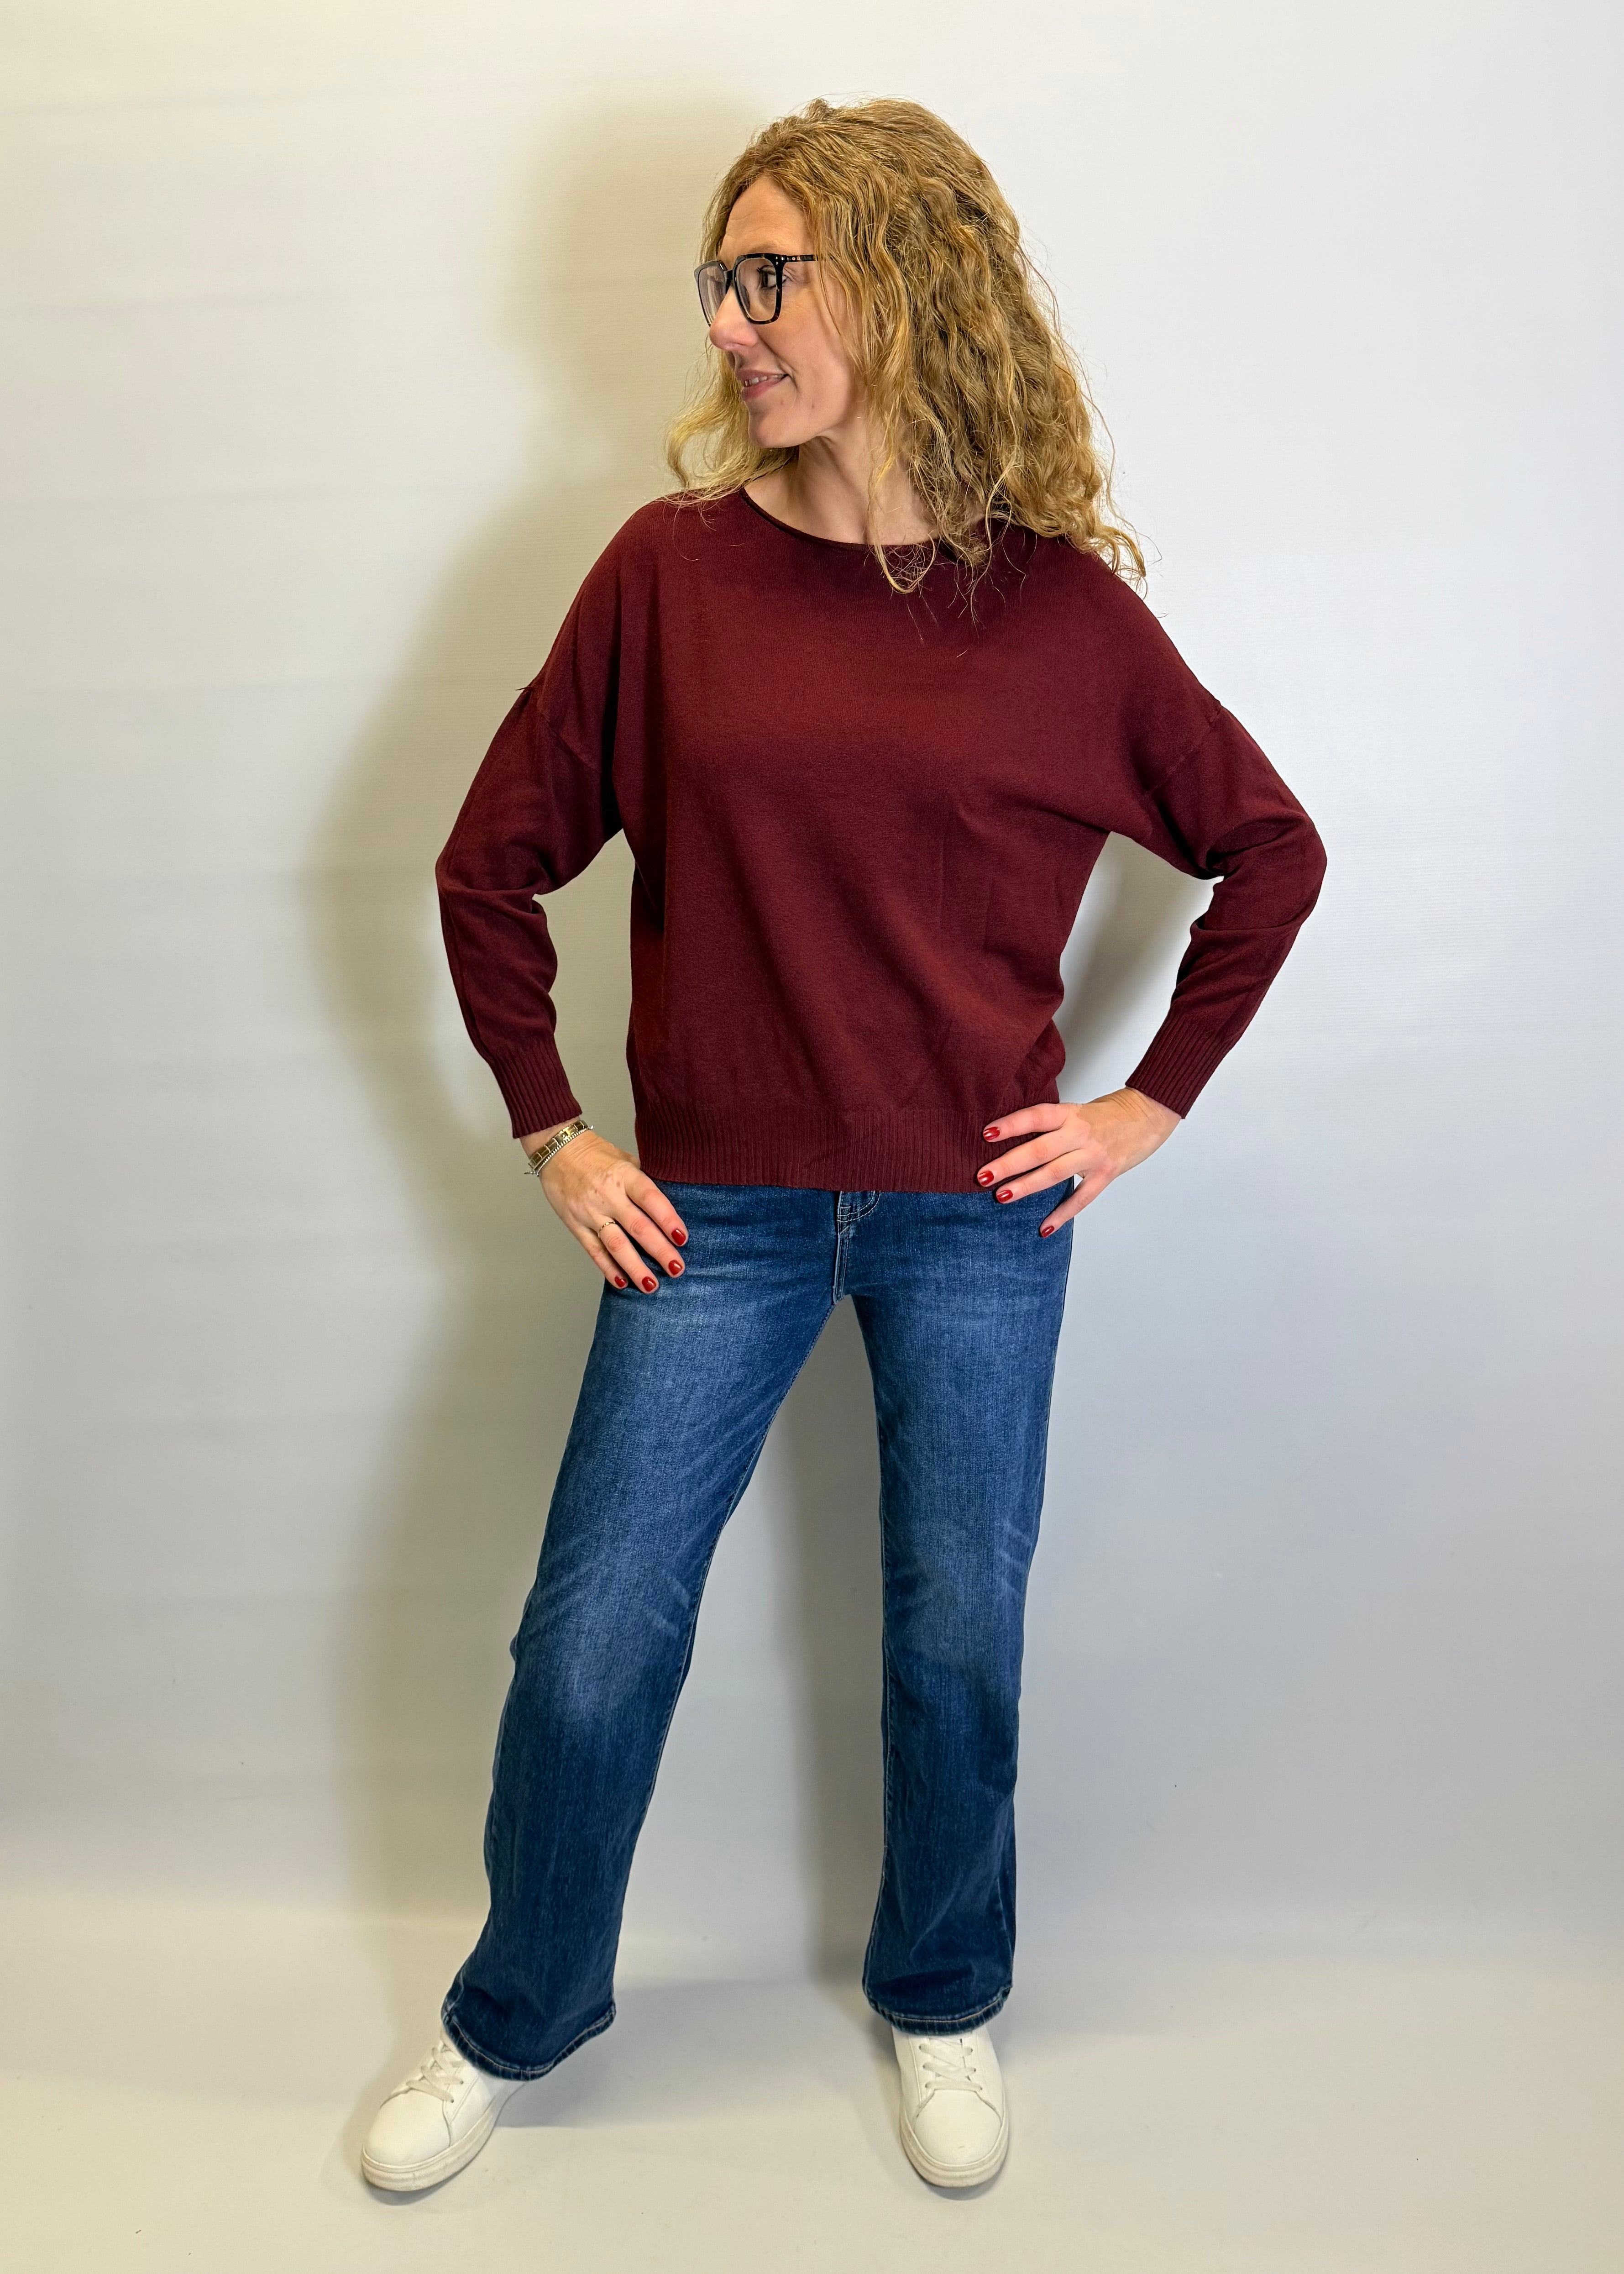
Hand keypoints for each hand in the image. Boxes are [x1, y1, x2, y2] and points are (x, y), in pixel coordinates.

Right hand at [520, 1124, 687, 1293]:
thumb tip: (672, 1203)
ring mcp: (590, 1212)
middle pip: (638, 1227)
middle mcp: (608, 1195)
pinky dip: (608, 1268)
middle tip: (677, 1268)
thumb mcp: (625, 1159)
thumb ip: (645, 1180)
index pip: (650, 1199)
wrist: (556, 1149)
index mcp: (624, 1175)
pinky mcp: (575, 1224)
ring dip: (635, 1267)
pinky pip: (594, 1250)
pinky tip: (622, 1282)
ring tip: (652, 1285)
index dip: (668, 1219)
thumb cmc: (596, 1154)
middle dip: (659, 1251)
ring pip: (616, 1244)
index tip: (683, 1238)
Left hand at [975, 1087, 1181, 1234]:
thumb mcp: (1076, 1111)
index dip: (1012, 1124)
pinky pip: (1082, 1198)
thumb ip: (1051, 1124)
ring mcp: (1094, 1156)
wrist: (1148, 1114)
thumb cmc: (1107, 1113)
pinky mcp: (1106, 1174)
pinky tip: (1044, 1228)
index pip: (1037, 1116)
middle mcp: (1080, 1133)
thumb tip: (1011, 1139)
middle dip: (1009, 1163)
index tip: (986, 1134)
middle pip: (1040, 1149)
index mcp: (1071, 1113)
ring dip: (1027, 1186)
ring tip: (1001, 1197)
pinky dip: (1062, 1214)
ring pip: (1056, 1173)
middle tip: (982, 1176)